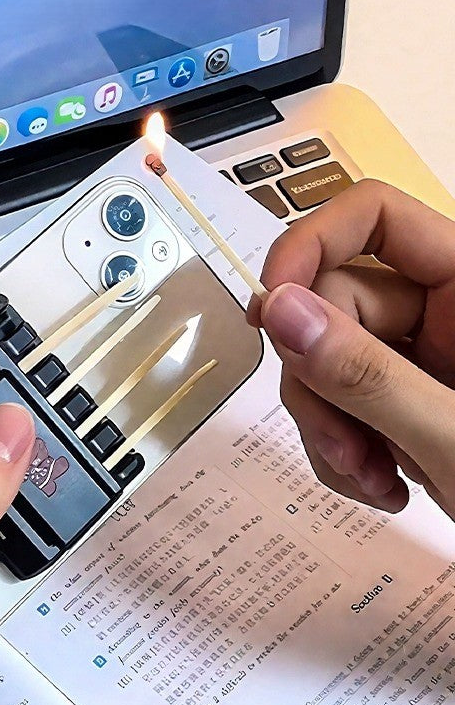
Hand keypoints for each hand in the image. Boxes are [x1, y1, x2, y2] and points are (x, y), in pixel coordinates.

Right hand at [248, 180, 454, 519]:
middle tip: (342, 448)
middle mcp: (442, 309)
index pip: (376, 216)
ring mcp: (420, 355)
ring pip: (324, 358)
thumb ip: (369, 375)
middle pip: (334, 305)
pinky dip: (342, 446)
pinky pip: (338, 400)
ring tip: (370, 480)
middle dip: (321, 380)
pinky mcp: (401, 397)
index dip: (310, 247)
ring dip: (329, 424)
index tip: (268, 311)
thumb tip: (278, 310)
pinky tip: (381, 487)